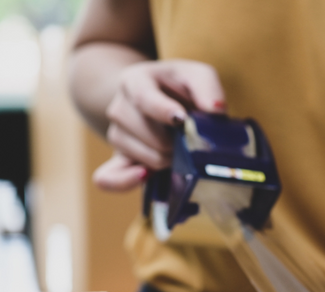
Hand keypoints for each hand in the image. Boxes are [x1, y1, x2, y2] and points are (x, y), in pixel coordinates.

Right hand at [93, 59, 225, 190]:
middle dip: (171, 141)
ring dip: (162, 159)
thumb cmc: (179, 88)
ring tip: (175, 151)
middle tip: (186, 140)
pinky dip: (124, 182)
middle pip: (144, 132)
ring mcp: (116, 135)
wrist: (158, 100)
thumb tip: (215, 110)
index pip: (143, 97)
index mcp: (134, 81)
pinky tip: (146, 176)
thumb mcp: (197, 76)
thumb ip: (208, 88)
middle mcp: (119, 107)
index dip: (162, 110)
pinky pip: (108, 177)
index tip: (181, 119)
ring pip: (138, 155)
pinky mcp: (117, 159)